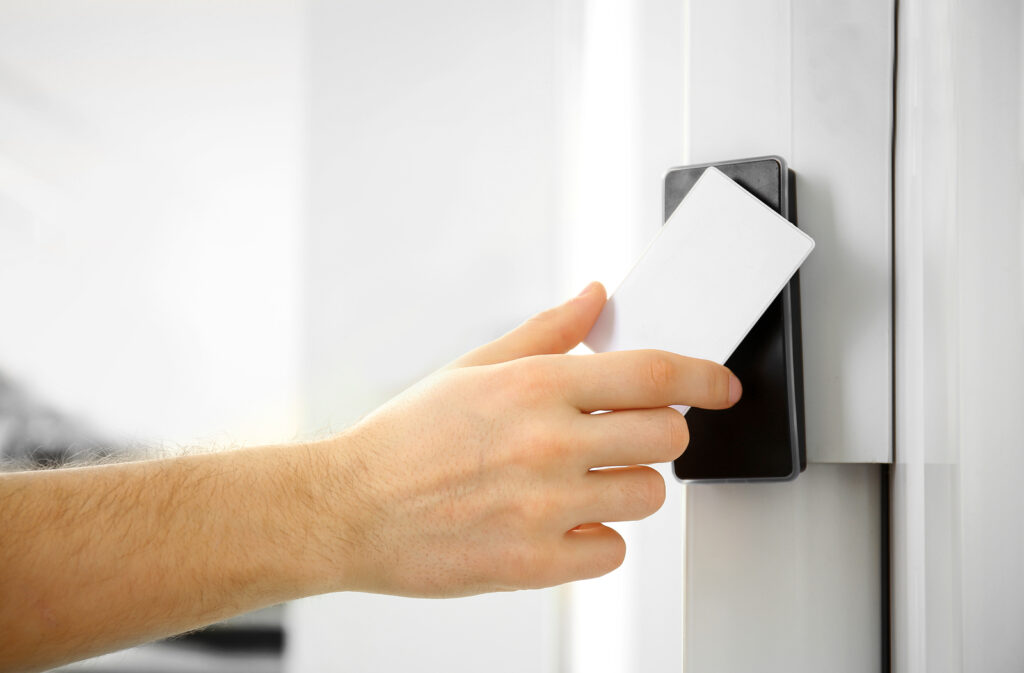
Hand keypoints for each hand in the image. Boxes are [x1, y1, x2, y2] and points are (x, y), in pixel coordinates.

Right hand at [322, 282, 740, 597]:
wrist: (349, 508)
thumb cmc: (405, 439)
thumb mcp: (473, 366)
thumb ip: (547, 332)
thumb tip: (596, 298)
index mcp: (534, 386)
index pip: (652, 373)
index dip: (703, 376)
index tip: (721, 385)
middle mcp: (547, 443)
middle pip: (666, 436)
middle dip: (658, 432)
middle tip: (626, 435)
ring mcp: (543, 507)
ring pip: (648, 495)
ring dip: (627, 485)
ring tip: (582, 481)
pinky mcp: (534, 562)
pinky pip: (613, 550)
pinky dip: (597, 537)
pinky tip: (562, 521)